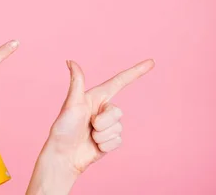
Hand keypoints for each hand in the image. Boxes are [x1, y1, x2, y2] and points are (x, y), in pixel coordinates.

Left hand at [46, 58, 154, 175]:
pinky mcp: (110, 140)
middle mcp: (103, 109)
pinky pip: (118, 141)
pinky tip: (94, 146)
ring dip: (102, 135)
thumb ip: (77, 82)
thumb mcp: (71, 104)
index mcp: (96, 97)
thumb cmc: (64, 128)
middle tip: (88, 126)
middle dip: (103, 122)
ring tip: (89, 136)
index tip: (151, 62)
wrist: (64, 155)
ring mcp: (108, 125)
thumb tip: (70, 61)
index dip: (135, 72)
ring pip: (118, 128)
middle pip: (118, 112)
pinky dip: (105, 145)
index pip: (120, 82)